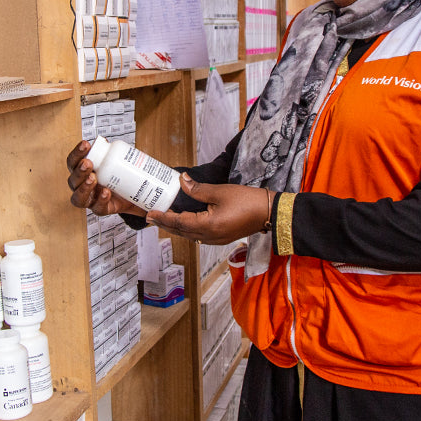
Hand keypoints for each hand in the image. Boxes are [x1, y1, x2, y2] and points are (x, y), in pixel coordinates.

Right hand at [65, 140, 147, 217]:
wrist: (134, 191)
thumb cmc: (118, 173)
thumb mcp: (114, 159)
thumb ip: (108, 151)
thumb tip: (104, 142)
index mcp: (81, 171)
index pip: (73, 162)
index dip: (76, 153)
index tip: (85, 144)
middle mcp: (81, 186)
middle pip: (73, 180)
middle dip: (79, 171)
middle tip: (88, 163)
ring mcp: (90, 199)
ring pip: (79, 198)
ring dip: (84, 188)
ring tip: (93, 178)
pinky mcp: (101, 209)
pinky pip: (97, 208)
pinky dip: (101, 200)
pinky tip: (106, 192)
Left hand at [146, 174, 269, 244]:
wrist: (269, 212)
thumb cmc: (248, 201)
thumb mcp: (221, 192)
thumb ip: (198, 189)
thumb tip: (182, 181)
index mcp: (208, 226)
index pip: (180, 223)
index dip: (164, 218)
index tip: (151, 213)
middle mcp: (210, 237)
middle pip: (182, 232)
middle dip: (166, 224)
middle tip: (151, 217)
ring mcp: (216, 240)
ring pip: (189, 236)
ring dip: (176, 228)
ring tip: (163, 220)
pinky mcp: (221, 238)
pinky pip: (198, 236)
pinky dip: (187, 230)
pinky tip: (183, 224)